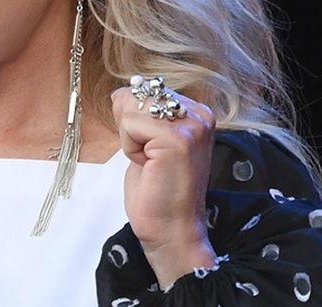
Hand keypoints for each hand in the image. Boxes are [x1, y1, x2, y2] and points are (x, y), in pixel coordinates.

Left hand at [111, 82, 217, 286]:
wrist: (170, 231)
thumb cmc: (156, 192)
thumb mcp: (148, 141)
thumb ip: (142, 112)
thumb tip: (121, 91)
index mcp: (196, 112)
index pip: (145, 90)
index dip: (134, 122)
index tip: (154, 152)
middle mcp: (199, 114)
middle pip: (136, 94)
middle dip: (130, 129)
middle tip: (150, 160)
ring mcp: (191, 125)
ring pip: (130, 108)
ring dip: (130, 139)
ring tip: (150, 163)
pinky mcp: (177, 139)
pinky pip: (129, 124)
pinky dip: (130, 148)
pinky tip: (149, 167)